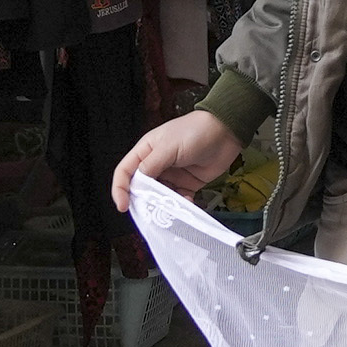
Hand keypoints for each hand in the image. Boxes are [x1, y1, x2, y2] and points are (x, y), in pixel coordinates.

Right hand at [110, 109, 241, 217]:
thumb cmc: (194, 132)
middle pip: (141, 188)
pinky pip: (179, 200)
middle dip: (143, 201)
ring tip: (168, 213)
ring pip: (159, 197)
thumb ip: (151, 166)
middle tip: (148, 214)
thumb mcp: (168, 146)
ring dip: (162, 206)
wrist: (226, 132)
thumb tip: (137, 184)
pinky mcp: (187, 184)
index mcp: (145, 151)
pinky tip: (187, 204)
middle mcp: (156, 165)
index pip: (125, 172)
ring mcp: (172, 175)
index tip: (123, 206)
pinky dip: (181, 206)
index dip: (120, 189)